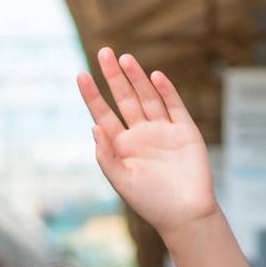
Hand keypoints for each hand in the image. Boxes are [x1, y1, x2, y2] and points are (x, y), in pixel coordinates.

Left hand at [76, 50, 216, 236]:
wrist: (185, 214)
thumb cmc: (151, 203)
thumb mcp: (122, 182)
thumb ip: (106, 156)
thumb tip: (94, 127)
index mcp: (122, 147)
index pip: (103, 115)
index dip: (92, 95)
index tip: (80, 74)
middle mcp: (141, 135)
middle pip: (124, 99)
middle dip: (113, 77)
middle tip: (103, 52)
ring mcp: (163, 130)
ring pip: (147, 97)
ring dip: (136, 78)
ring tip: (124, 58)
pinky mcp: (184, 131)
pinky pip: (173, 105)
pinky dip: (165, 90)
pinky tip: (154, 76)